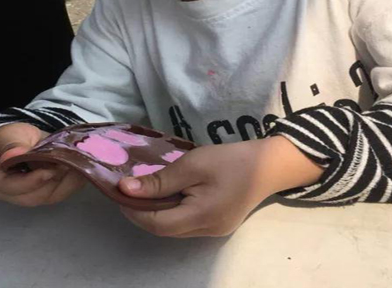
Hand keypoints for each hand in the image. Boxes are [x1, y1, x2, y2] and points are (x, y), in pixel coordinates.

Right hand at [0, 123, 85, 206]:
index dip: (31, 181)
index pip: (9, 186)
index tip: (49, 170)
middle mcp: (4, 193)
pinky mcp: (40, 196)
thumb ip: (12, 143)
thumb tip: (15, 155)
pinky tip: (80, 172)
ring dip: (64, 184)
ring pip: (46, 197)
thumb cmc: (10, 137)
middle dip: (51, 182)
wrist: (21, 140)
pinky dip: (71, 184)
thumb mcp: (8, 134)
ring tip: (77, 166)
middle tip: (68, 165)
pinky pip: (57, 195)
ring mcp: (24, 196)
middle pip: (30, 196)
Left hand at [118, 136, 324, 237]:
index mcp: (201, 217)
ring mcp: (215, 230)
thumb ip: (159, 180)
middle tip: (130, 189)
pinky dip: (173, 210)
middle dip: (143, 212)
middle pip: (164, 229)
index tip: (120, 191)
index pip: (156, 224)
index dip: (134, 211)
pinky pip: (187, 223)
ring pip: (175, 228)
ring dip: (157, 212)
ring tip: (147, 189)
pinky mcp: (219, 223)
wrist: (271, 164)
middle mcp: (207, 231)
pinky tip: (170, 193)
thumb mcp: (193, 164)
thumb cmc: (232, 160)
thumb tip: (126, 189)